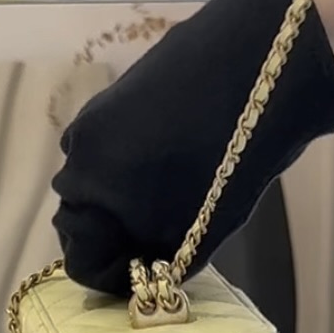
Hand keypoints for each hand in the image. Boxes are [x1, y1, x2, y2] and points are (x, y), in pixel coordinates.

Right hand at [51, 0, 333, 296]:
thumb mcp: (205, 230)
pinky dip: (122, 161)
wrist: (254, 57)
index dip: (114, 275)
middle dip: (112, 234)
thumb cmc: (239, 155)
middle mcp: (81, 168)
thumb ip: (162, 257)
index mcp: (98, 206)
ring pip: (88, 184)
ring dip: (117, 195)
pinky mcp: (104, 101)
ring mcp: (90, 130)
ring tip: (167, 185)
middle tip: (158, 230)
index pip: (82, 264)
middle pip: (79, 223)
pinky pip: (100, 150)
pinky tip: (164, 150)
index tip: (146, 270)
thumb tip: (142, 269)